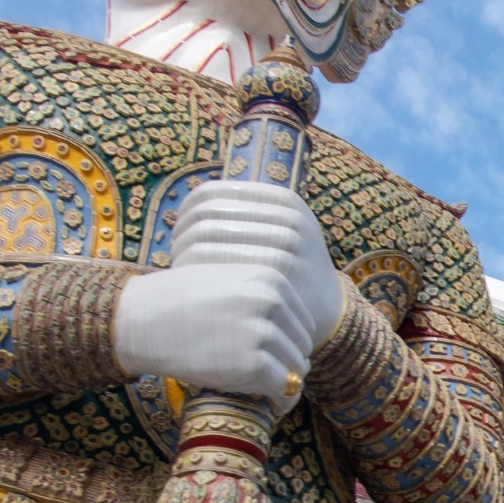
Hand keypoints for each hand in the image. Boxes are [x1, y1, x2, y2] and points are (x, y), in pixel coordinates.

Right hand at [113, 257, 314, 402]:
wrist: (139, 319)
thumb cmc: (178, 303)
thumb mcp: (228, 284)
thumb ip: (262, 303)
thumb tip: (295, 341)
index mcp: (270, 279)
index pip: (303, 322)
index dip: (289, 345)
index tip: (271, 359)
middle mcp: (271, 302)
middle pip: (302, 347)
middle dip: (287, 366)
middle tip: (265, 380)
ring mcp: (262, 332)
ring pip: (296, 369)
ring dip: (282, 385)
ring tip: (260, 392)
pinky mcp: (251, 363)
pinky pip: (282, 389)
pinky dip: (277, 401)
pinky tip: (265, 404)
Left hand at [168, 178, 347, 346]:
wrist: (326, 308)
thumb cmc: (290, 267)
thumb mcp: (284, 229)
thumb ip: (249, 213)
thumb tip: (190, 205)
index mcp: (284, 201)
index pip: (210, 194)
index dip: (185, 211)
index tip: (181, 229)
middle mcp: (287, 220)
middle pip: (204, 217)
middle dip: (182, 234)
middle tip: (177, 252)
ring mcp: (282, 248)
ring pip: (204, 239)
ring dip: (183, 252)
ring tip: (183, 267)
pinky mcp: (273, 277)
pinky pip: (213, 265)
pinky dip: (193, 271)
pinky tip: (191, 281)